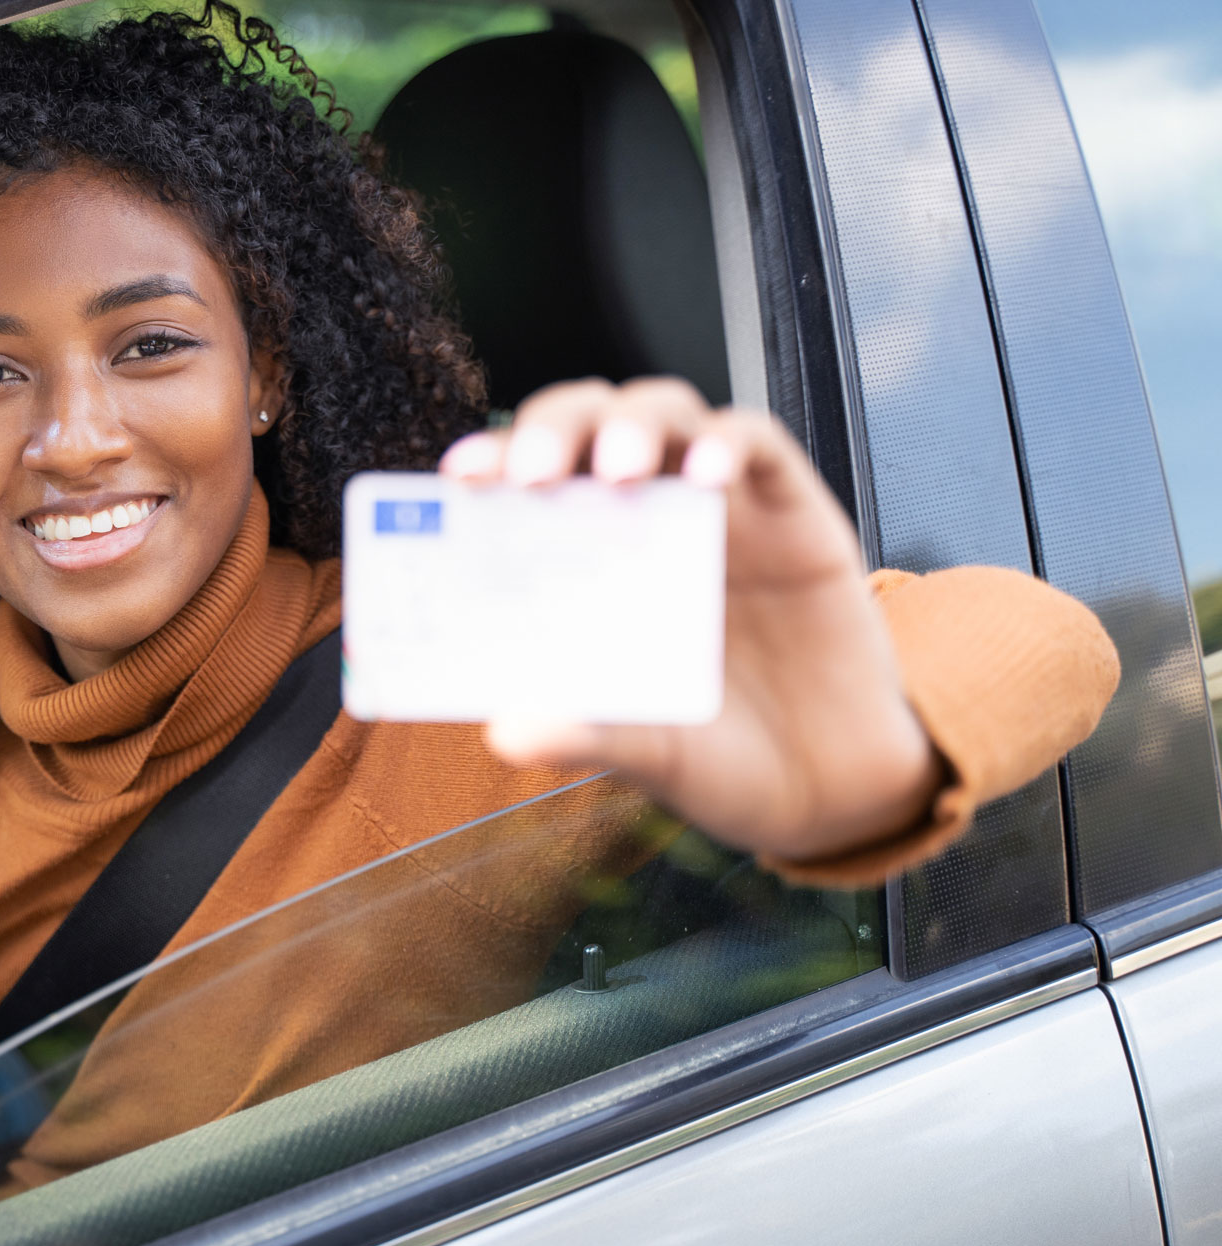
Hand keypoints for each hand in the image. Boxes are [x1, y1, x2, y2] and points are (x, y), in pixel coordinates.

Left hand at [440, 377, 942, 860]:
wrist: (831, 787)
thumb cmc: (721, 756)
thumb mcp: (648, 755)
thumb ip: (586, 736)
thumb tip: (506, 731)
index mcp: (587, 562)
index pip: (528, 482)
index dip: (494, 461)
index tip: (459, 476)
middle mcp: (645, 518)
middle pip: (589, 424)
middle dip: (554, 430)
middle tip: (533, 473)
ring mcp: (719, 506)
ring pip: (667, 413)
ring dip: (633, 426)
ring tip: (619, 469)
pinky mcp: (793, 509)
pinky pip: (758, 444)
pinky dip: (728, 443)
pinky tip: (707, 475)